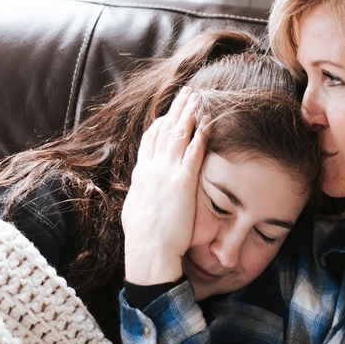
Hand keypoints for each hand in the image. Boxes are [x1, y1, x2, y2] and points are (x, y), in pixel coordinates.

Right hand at [121, 88, 207, 285]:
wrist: (149, 250)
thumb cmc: (143, 238)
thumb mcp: (135, 209)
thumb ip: (141, 195)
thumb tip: (141, 194)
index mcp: (141, 174)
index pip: (149, 140)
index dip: (160, 123)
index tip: (168, 113)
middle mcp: (152, 168)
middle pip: (164, 130)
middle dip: (176, 109)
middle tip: (186, 93)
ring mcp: (167, 173)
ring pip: (179, 134)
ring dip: (189, 113)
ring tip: (198, 97)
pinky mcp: (183, 182)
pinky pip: (194, 152)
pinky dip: (202, 134)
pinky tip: (208, 121)